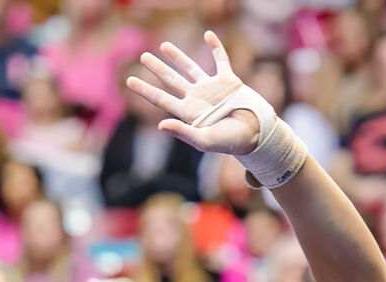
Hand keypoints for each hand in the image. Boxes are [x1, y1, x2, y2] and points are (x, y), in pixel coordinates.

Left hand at [127, 32, 260, 156]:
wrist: (255, 135)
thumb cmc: (230, 142)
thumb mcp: (205, 141)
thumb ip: (183, 133)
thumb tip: (161, 125)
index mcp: (188, 113)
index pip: (161, 98)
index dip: (145, 89)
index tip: (129, 81)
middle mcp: (197, 98)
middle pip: (171, 80)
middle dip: (157, 69)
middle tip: (143, 57)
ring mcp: (211, 89)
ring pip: (190, 68)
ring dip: (177, 57)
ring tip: (164, 46)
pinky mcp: (228, 81)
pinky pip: (221, 60)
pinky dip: (216, 47)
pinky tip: (209, 35)